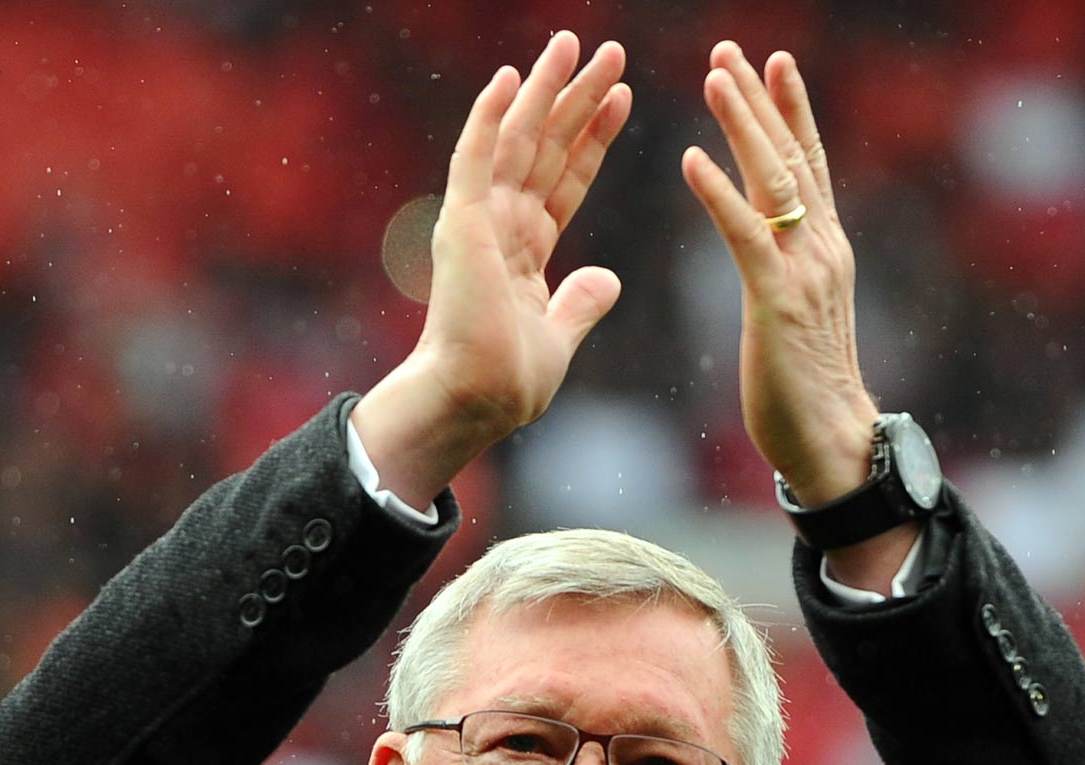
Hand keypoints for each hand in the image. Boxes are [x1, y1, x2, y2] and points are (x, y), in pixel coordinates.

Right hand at [354, 34, 630, 508]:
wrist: (475, 401)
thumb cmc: (506, 384)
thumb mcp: (559, 337)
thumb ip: (580, 303)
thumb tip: (609, 278)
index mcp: (524, 252)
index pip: (566, 179)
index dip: (594, 138)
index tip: (623, 98)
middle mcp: (501, 227)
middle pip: (547, 147)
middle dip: (578, 97)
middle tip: (610, 50)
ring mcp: (479, 221)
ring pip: (518, 139)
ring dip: (545, 88)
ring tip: (575, 42)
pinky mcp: (462, 223)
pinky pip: (476, 157)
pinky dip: (490, 115)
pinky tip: (510, 74)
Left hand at [682, 44, 877, 508]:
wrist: (832, 441)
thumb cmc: (805, 392)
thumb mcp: (797, 317)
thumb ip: (786, 275)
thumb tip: (771, 257)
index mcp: (824, 250)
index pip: (808, 166)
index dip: (790, 112)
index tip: (772, 63)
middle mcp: (822, 248)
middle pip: (791, 156)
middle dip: (759, 100)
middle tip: (730, 49)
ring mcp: (804, 270)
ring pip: (772, 180)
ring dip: (742, 124)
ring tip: (714, 77)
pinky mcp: (778, 300)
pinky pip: (745, 234)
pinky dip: (718, 193)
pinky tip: (691, 158)